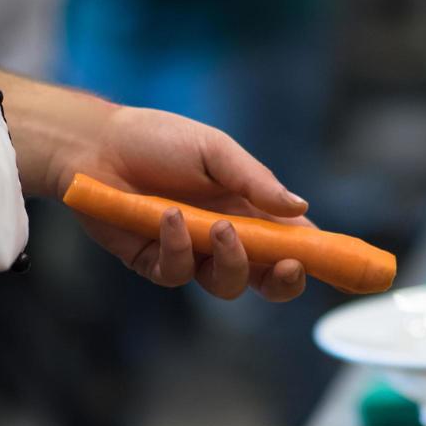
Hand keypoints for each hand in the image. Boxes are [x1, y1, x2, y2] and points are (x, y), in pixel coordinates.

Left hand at [58, 104, 312, 301]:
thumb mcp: (215, 150)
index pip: (291, 242)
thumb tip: (302, 209)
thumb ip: (257, 182)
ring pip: (226, 285)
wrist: (94, 144)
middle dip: (283, 281)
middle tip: (285, 266)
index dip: (314, 256)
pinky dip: (177, 248)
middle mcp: (226, 238)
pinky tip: (168, 218)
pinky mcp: (155, 263)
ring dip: (229, 261)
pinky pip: (177, 273)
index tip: (331, 261)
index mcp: (249, 209)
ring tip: (218, 228)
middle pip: (266, 279)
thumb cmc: (158, 140)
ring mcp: (192, 254)